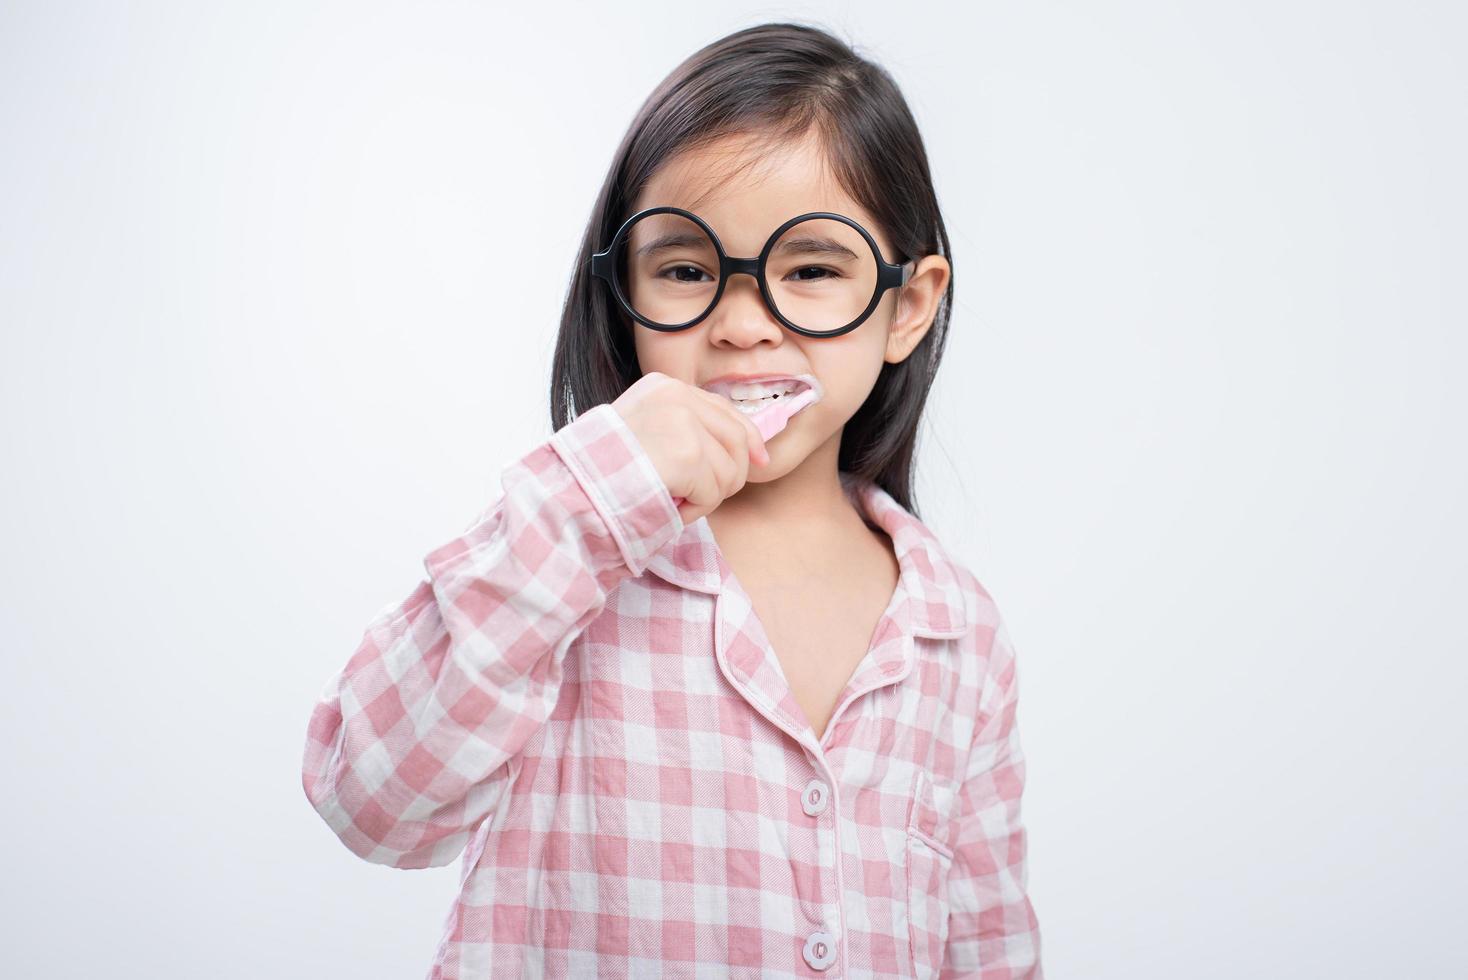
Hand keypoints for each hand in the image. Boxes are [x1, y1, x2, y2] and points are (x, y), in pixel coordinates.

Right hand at [610, 372, 768, 524]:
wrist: (574, 488)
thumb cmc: (605, 469)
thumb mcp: (647, 432)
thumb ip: (689, 430)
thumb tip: (753, 449)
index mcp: (664, 386)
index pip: (726, 409)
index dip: (748, 439)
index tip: (759, 460)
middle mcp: (676, 396)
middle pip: (738, 438)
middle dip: (729, 474)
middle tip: (701, 495)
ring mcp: (683, 423)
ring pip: (731, 470)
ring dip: (707, 496)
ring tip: (674, 498)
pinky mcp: (687, 455)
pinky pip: (714, 492)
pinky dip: (694, 509)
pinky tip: (668, 503)